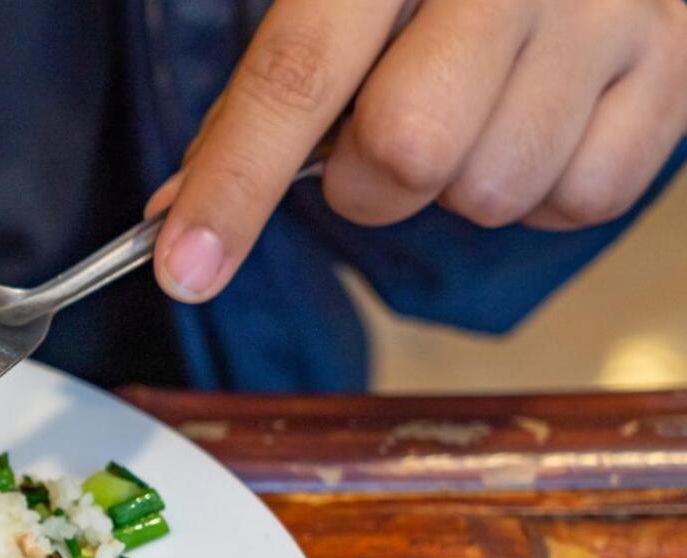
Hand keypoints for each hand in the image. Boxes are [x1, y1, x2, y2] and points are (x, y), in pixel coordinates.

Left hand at [148, 0, 686, 302]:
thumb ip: (264, 92)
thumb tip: (181, 212)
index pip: (297, 76)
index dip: (235, 186)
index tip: (185, 270)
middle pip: (405, 152)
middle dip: (366, 183)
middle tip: (377, 141)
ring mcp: (610, 11)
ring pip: (492, 191)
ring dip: (457, 187)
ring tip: (475, 113)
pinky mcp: (677, 61)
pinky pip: (583, 197)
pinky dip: (543, 190)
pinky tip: (539, 121)